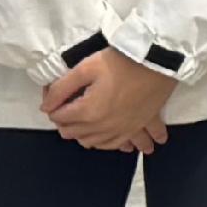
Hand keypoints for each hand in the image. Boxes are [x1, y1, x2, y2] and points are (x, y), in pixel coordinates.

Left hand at [40, 49, 173, 153]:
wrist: (159, 62)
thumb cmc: (122, 61)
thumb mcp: (87, 67)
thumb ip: (61, 87)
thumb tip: (46, 106)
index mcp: (88, 111)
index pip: (59, 117)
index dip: (53, 106)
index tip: (56, 96)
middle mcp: (102, 126)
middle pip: (72, 132)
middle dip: (64, 121)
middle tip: (66, 106)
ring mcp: (120, 130)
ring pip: (91, 142)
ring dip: (81, 134)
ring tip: (81, 121)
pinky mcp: (134, 128)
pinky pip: (113, 145)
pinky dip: (104, 142)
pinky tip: (101, 136)